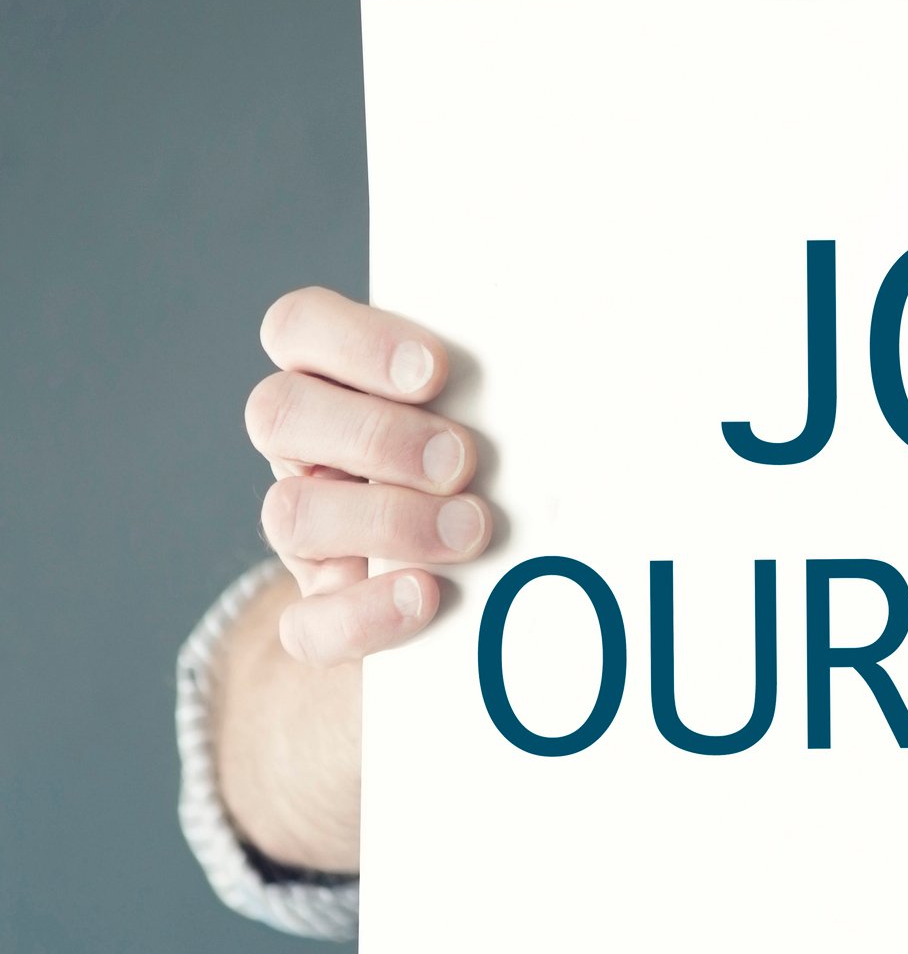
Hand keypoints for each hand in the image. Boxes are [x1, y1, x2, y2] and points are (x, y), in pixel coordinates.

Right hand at [245, 286, 491, 664]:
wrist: (492, 582)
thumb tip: (583, 364)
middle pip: (277, 414)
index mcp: (335, 384)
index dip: (352, 341)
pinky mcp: (320, 612)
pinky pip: (307, 624)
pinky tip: (427, 595)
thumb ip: (502, 389)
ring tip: (472, 529)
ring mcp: (305, 535)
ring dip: (387, 520)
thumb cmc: (500, 467)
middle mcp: (304, 452)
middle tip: (463, 460)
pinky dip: (366, 612)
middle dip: (378, 436)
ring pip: (287, 515)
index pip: (296, 329)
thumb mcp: (496, 417)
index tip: (434, 370)